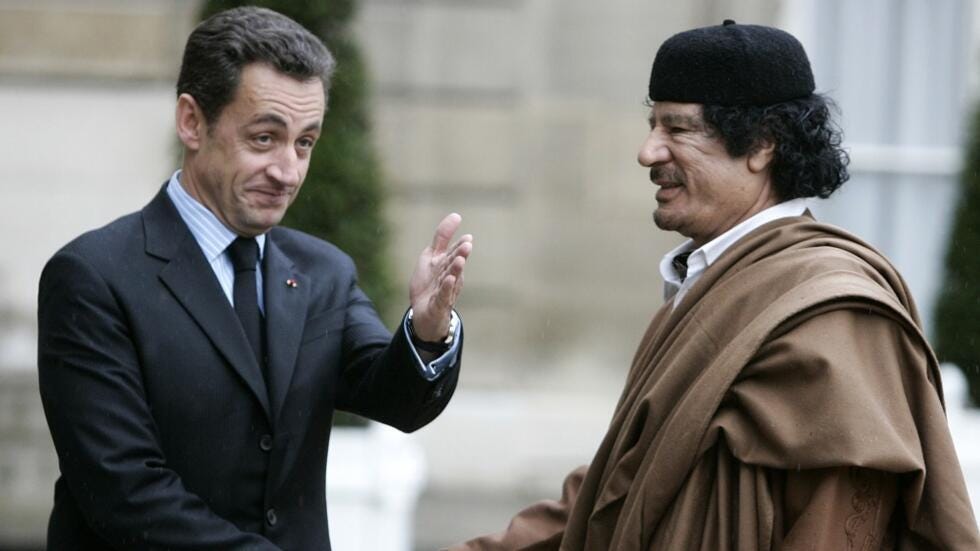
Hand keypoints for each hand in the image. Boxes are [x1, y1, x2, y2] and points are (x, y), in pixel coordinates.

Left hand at [409, 213, 472, 341]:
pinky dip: (446, 288)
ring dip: (456, 269)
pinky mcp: (439, 304)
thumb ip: (442, 237)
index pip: (453, 252)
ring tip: (460, 259)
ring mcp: (445, 291)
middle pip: (454, 263)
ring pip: (451, 278)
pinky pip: (443, 295)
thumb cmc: (430, 284)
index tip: (467, 237)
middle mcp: (449, 276)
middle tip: (467, 244)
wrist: (423, 315)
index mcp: (447, 264)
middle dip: (460, 254)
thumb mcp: (432, 257)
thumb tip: (456, 215)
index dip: (459, 245)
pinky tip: (449, 279)